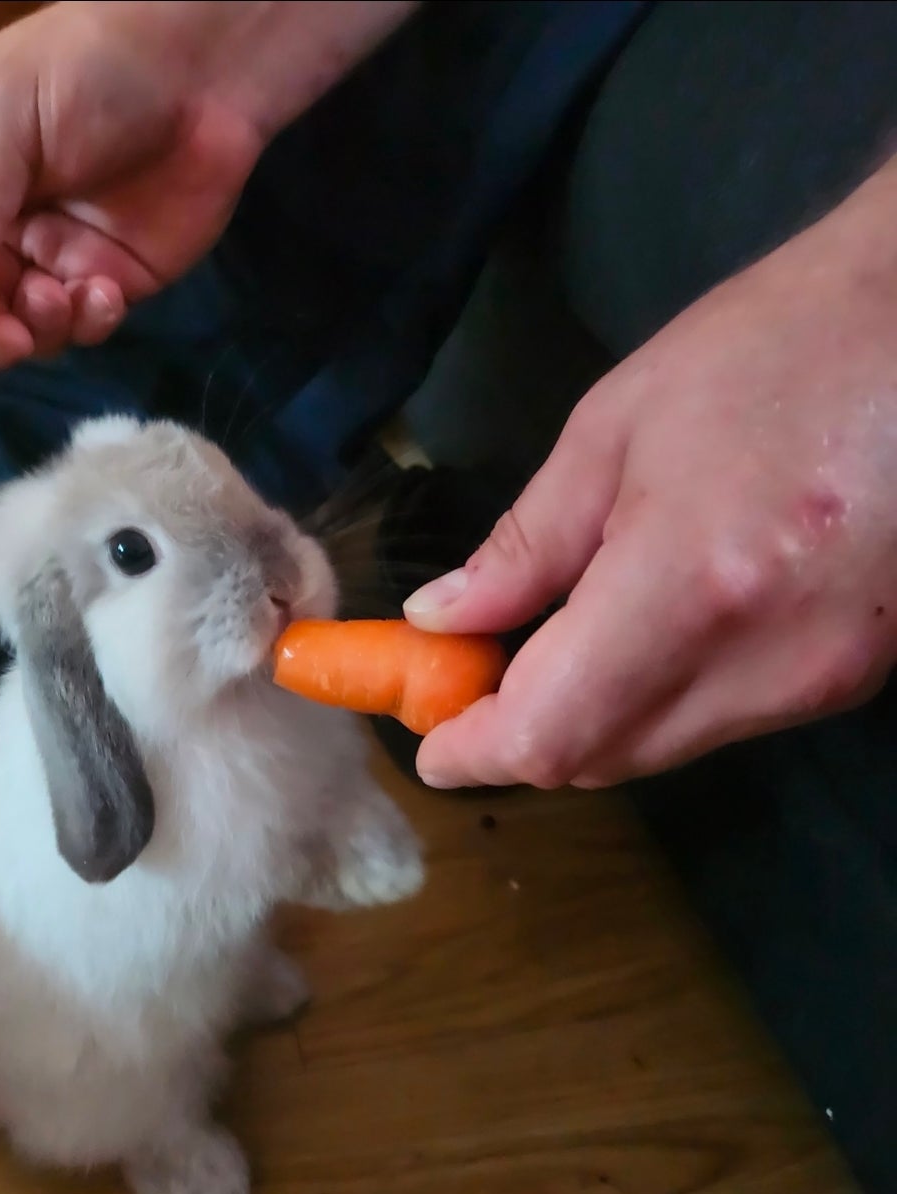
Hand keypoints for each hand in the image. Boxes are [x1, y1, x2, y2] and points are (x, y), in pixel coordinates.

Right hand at [0, 0, 417, 370]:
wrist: (199, 71)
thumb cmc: (90, 67)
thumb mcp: (10, 112)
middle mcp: (5, 222)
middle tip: (7, 336)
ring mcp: (63, 254)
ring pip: (29, 325)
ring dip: (37, 329)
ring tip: (58, 298)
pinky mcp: (119, 277)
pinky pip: (88, 323)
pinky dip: (88, 323)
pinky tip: (104, 294)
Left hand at [404, 158, 896, 789]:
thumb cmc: (770, 348)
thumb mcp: (614, 428)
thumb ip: (524, 545)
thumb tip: (443, 620)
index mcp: (689, 588)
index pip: (552, 733)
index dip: (474, 751)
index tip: (428, 739)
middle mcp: (761, 664)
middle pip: (600, 761)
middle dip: (522, 735)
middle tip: (473, 676)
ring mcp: (817, 682)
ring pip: (657, 751)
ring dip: (589, 719)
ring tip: (553, 642)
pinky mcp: (850, 680)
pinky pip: (718, 723)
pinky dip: (658, 699)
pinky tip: (646, 632)